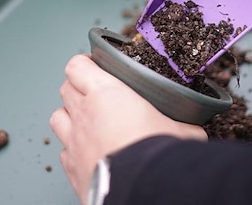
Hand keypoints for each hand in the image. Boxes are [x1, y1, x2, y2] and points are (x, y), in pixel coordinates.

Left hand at [50, 54, 206, 203]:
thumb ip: (183, 121)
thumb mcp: (182, 127)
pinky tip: (90, 148)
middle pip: (66, 88)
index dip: (84, 63)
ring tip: (88, 118)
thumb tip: (193, 125)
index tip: (96, 64)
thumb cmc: (157, 151)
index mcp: (107, 94)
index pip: (78, 66)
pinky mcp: (72, 170)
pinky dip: (73, 146)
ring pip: (58, 117)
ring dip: (70, 114)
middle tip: (96, 89)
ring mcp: (74, 143)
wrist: (141, 187)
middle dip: (78, 86)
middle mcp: (84, 114)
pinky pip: (64, 150)